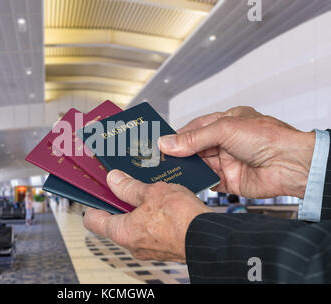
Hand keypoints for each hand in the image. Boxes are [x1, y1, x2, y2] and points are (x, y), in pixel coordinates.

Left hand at [84, 170, 212, 261]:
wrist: (210, 238)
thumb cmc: (181, 219)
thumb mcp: (152, 193)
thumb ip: (129, 187)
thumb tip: (114, 180)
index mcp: (123, 232)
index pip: (93, 221)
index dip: (93, 204)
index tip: (96, 193)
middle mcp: (133, 244)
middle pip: (115, 222)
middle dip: (119, 203)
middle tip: (123, 184)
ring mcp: (149, 248)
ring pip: (135, 226)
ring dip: (138, 209)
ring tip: (145, 190)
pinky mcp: (164, 247)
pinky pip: (151, 230)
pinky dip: (152, 217)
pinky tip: (162, 202)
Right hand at [158, 106, 314, 198]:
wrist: (290, 164)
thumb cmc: (267, 137)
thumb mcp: (224, 129)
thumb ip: (194, 138)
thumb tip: (167, 143)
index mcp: (225, 122)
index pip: (193, 128)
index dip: (176, 136)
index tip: (158, 143)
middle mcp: (224, 142)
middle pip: (193, 148)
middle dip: (177, 154)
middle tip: (157, 159)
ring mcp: (226, 162)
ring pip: (197, 165)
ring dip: (184, 168)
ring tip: (164, 171)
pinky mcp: (228, 181)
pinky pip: (206, 181)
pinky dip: (194, 182)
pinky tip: (181, 182)